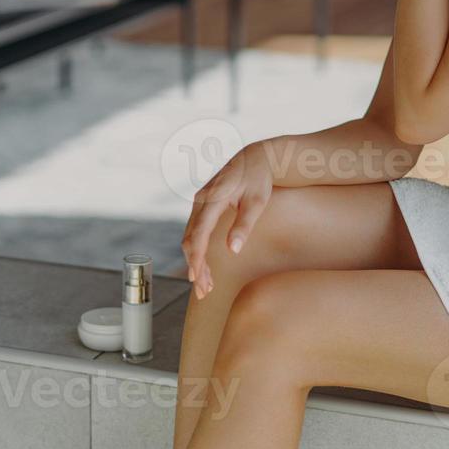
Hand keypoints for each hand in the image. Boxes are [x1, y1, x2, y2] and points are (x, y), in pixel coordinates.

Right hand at [179, 141, 274, 299]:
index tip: (196, 278)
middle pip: (190, 238)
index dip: (197, 257)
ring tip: (206, 286)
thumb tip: (233, 249)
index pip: (199, 232)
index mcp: (213, 197)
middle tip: (204, 291)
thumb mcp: (257, 201)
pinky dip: (198, 251)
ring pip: (190, 237)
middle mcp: (201, 200)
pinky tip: (205, 268)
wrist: (254, 157)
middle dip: (195, 266)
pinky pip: (195, 231)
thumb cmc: (258, 179)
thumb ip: (244, 224)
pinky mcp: (202, 206)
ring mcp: (199, 202)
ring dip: (195, 261)